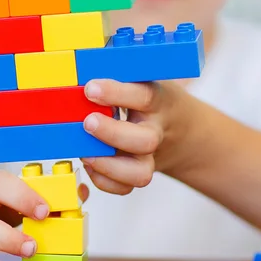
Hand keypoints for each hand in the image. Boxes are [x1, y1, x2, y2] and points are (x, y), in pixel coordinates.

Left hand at [81, 79, 189, 194]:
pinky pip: (125, 188)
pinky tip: (90, 163)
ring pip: (140, 174)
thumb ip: (119, 77)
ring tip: (85, 152)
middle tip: (87, 122)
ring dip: (108, 166)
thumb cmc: (149, 98)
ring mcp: (150, 157)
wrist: (179, 127)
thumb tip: (80, 72)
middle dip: (112, 134)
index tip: (90, 88)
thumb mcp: (143, 80)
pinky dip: (105, 181)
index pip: (144, 97)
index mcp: (158, 101)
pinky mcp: (140, 173)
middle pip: (145, 141)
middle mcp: (156, 131)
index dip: (116, 93)